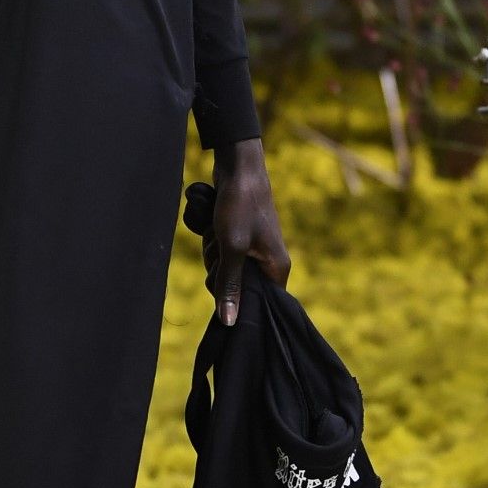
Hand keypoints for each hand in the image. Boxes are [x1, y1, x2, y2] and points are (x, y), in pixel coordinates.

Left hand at [206, 137, 290, 326]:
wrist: (237, 167)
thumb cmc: (240, 205)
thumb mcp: (232, 247)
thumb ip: (229, 284)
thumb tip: (229, 321)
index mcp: (277, 268)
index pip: (260, 304)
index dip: (238, 299)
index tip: (225, 280)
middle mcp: (268, 262)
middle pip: (235, 286)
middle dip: (219, 268)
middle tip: (221, 247)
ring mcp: (253, 249)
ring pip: (222, 268)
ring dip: (212, 251)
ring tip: (217, 230)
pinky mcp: (239, 238)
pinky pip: (218, 251)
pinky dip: (210, 239)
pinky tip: (212, 224)